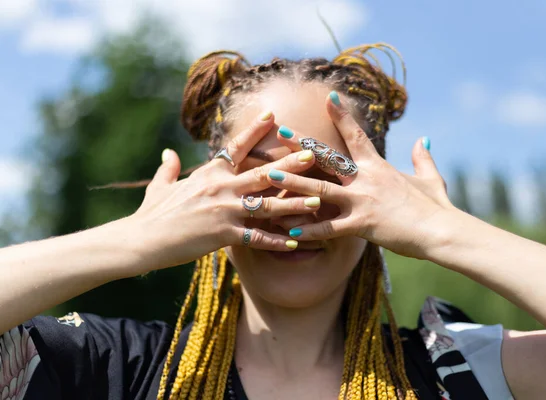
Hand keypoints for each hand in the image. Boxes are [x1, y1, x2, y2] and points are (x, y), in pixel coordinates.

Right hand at [128, 111, 319, 271]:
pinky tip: (296, 244)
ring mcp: (224, 210)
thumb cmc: (150, 213)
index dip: (256, 130)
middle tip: (314, 154)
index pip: (236, 146)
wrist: (140, 239)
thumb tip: (167, 153)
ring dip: (294, 202)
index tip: (274, 116)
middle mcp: (220, 187)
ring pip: (267, 205)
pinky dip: (277, 242)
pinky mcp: (223, 234)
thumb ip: (168, 168)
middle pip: (262, 172)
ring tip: (317, 199)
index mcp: (208, 173)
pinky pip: (257, 238)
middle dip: (291, 163)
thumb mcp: (159, 186)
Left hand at [266, 94, 456, 258]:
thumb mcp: (431, 178)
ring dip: (293, 182)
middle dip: (301, 144)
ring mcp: (362, 201)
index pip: (356, 136)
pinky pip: (329, 228)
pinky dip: (309, 230)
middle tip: (279, 132)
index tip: (328, 97)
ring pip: (320, 189)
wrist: (442, 230)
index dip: (341, 115)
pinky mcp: (362, 224)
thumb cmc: (436, 206)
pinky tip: (289, 230)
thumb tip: (423, 140)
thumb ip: (422, 158)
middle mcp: (366, 179)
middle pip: (328, 158)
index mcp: (379, 166)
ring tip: (270, 175)